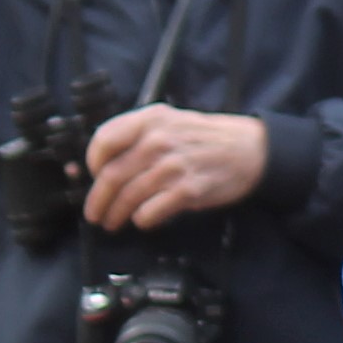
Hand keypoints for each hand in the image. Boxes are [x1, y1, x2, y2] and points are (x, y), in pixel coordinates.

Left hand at [81, 106, 269, 230]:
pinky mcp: (188, 190)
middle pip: (112, 176)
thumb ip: (138, 134)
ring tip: (112, 222)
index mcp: (150, 120)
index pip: (104, 140)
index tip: (93, 177)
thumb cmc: (207, 138)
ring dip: (115, 215)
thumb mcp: (171, 120)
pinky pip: (150, 212)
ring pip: (128, 197)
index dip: (91, 164)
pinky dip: (142, 220)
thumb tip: (103, 163)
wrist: (251, 148)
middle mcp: (159, 141)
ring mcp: (173, 166)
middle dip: (97, 201)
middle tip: (95, 213)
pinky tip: (143, 220)